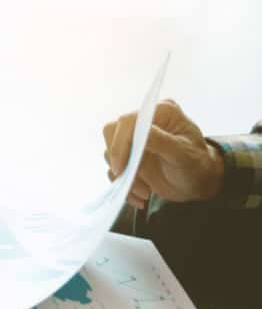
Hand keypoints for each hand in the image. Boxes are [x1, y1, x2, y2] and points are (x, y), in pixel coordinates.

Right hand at [103, 99, 225, 208]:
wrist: (199, 182)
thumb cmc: (198, 165)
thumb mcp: (184, 154)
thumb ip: (161, 141)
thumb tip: (140, 133)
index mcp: (161, 113)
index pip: (128, 121)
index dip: (120, 143)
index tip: (121, 168)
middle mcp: (145, 123)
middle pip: (111, 134)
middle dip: (119, 161)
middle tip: (132, 181)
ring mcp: (135, 140)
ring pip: (110, 154)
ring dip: (124, 177)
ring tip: (145, 191)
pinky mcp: (129, 156)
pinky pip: (114, 170)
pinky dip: (124, 186)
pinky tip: (141, 195)